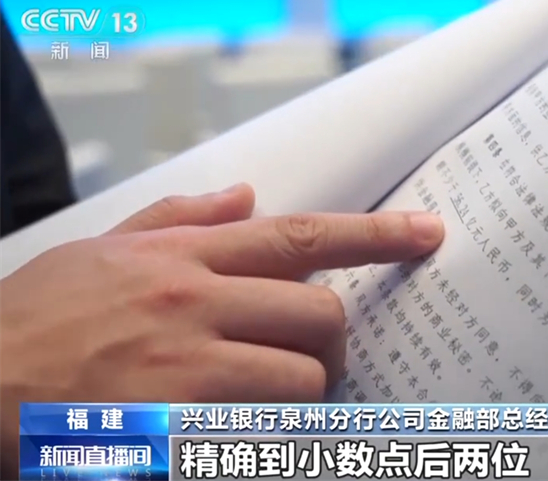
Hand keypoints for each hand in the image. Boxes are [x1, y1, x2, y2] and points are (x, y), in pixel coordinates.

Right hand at [0, 183, 443, 473]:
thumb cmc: (31, 325)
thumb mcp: (96, 252)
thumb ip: (176, 221)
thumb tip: (244, 195)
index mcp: (180, 260)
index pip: (300, 236)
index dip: (374, 234)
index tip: (426, 233)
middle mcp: (193, 305)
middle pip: (318, 315)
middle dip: (329, 342)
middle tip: (311, 358)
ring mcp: (188, 372)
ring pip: (304, 380)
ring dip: (302, 396)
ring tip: (266, 402)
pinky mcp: (182, 431)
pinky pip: (268, 433)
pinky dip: (274, 434)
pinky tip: (243, 430)